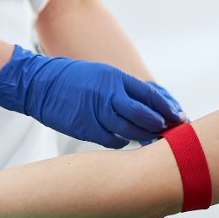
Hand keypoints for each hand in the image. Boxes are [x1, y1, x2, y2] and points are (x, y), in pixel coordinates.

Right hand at [0, 45, 183, 147]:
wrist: (40, 84)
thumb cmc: (73, 79)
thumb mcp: (103, 75)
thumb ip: (124, 89)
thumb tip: (148, 104)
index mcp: (115, 78)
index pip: (150, 95)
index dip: (166, 108)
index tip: (178, 116)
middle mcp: (109, 95)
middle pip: (144, 115)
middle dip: (160, 125)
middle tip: (169, 132)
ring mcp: (97, 113)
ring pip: (130, 130)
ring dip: (144, 136)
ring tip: (153, 140)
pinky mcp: (86, 128)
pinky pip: (111, 140)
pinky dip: (121, 142)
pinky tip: (124, 142)